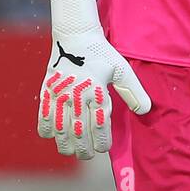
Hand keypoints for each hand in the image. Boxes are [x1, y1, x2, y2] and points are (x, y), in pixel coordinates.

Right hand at [37, 0, 150, 159]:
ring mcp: (60, 94)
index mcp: (97, 91)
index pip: (100, 125)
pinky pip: (44, 117)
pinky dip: (47, 130)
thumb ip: (133, 92)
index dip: (101, 142)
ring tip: (71, 150)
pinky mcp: (47, 91)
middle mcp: (77, 95)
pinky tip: (53, 135)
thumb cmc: (101, 54)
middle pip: (79, 132)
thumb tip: (145, 111)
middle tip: (87, 155)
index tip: (103, 148)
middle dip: (83, 149)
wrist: (75, 36)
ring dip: (65, 144)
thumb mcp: (122, 70)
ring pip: (60, 129)